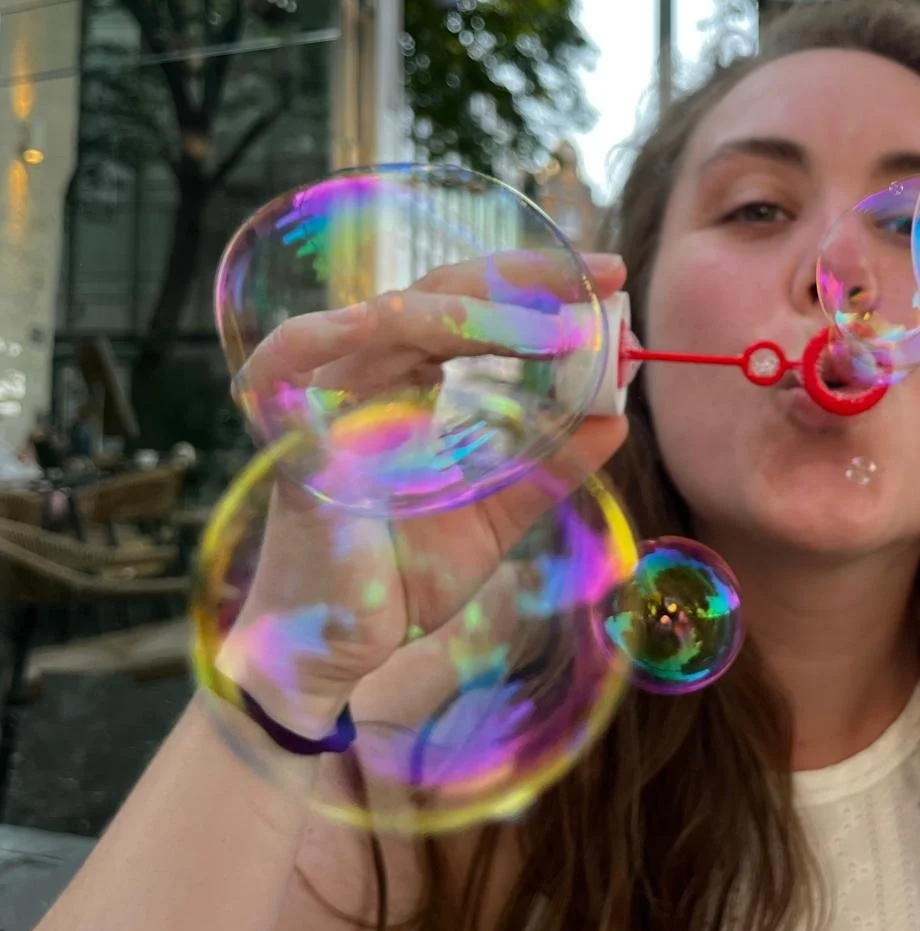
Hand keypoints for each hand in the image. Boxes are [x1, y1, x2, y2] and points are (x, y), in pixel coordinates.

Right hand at [214, 253, 628, 734]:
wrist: (337, 653)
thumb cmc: (404, 580)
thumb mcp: (499, 514)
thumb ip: (552, 465)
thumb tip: (619, 418)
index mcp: (407, 387)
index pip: (471, 309)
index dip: (537, 288)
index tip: (611, 282)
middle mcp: (366, 380)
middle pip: (439, 293)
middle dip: (526, 278)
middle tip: (602, 277)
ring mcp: (325, 402)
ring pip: (393, 317)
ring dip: (478, 312)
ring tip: (555, 325)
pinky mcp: (292, 437)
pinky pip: (291, 359)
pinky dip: (340, 330)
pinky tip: (412, 322)